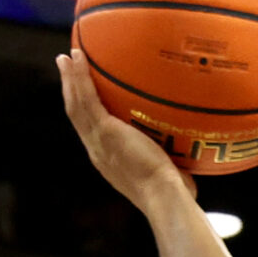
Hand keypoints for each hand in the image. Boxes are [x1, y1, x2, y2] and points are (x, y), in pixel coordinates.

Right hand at [58, 49, 195, 216]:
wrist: (164, 198)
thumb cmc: (172, 195)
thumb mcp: (167, 176)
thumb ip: (172, 166)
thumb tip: (191, 163)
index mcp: (108, 160)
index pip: (91, 132)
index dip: (84, 113)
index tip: (82, 97)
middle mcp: (97, 150)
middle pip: (77, 115)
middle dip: (70, 91)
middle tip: (67, 68)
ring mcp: (98, 141)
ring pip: (76, 104)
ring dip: (70, 79)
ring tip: (66, 57)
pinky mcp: (105, 130)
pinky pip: (87, 98)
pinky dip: (79, 77)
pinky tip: (78, 59)